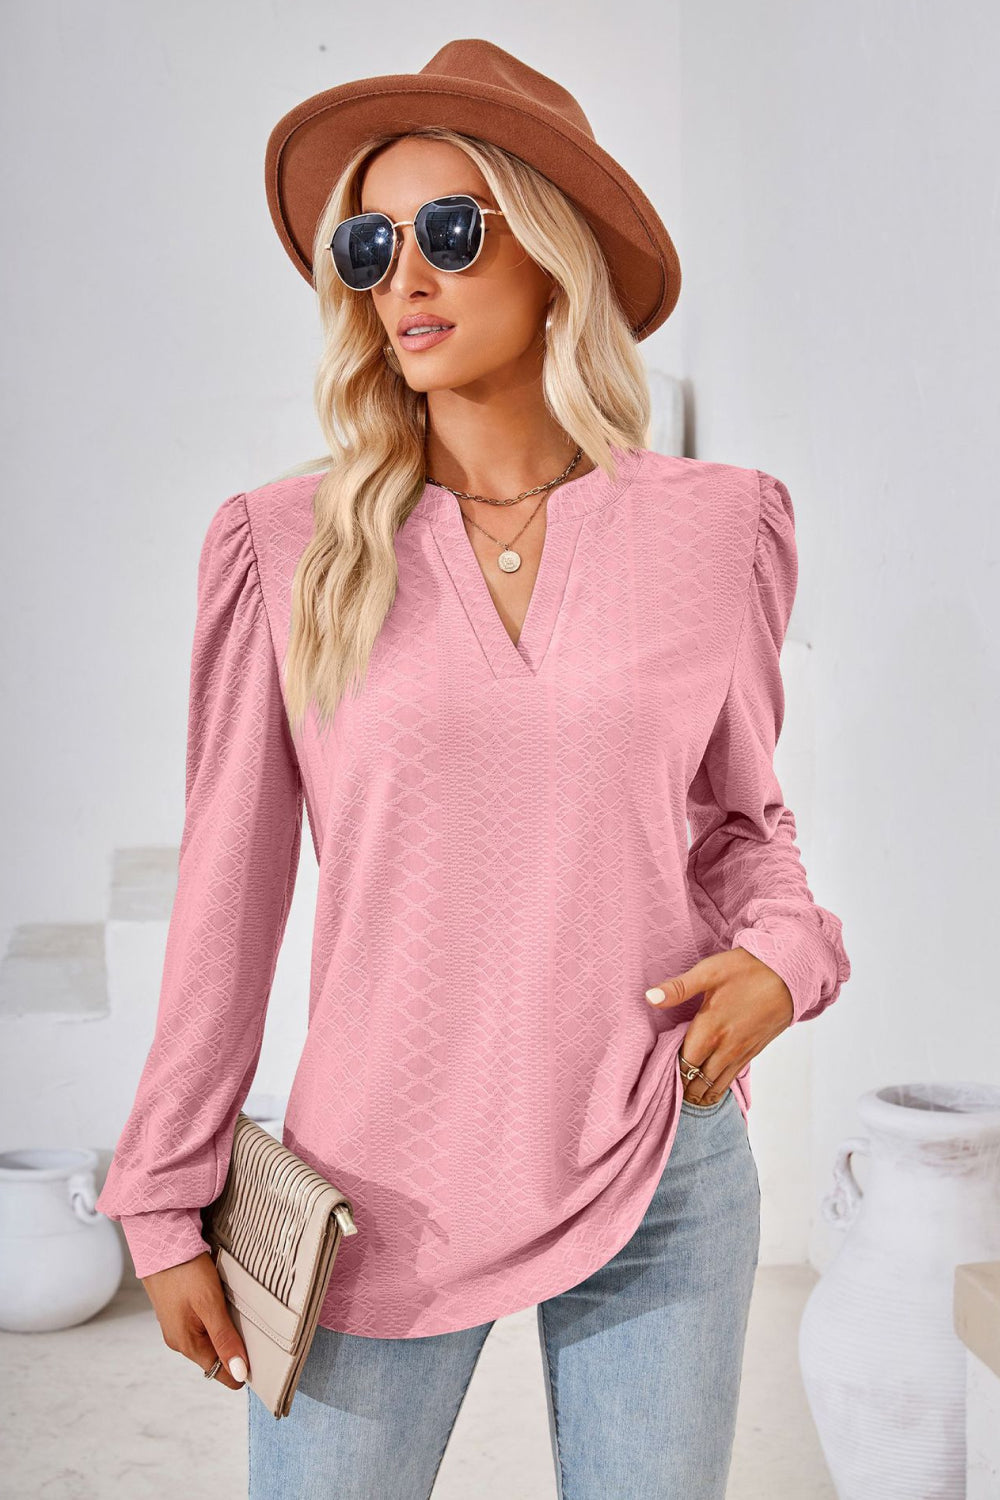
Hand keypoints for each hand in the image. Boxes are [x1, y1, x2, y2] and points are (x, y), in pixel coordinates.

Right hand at [141, 1252, 249, 1391]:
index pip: (220, 1374)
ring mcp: (177, 1326)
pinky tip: (223, 1303)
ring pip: (210, 1340)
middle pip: (216, 1358)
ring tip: (239, 1311)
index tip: (262, 1355)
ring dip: (226, 1331)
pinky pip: (202, 1325)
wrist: (159, 1243)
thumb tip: (239, 1374)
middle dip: (236, 1348)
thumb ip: (224, 1339)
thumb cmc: (185, 1271)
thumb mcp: (210, 1305)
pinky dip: (216, 1319)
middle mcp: (180, 1340)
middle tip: (255, 1327)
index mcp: (187, 1345)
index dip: (242, 1369)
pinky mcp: (178, 1311)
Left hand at [645, 947, 793, 1103]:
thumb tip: (649, 997)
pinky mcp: (755, 1051)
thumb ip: (678, 988)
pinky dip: (719, 1086)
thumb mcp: (709, 972)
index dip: (670, 1073)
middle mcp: (726, 1048)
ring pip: (717, 1085)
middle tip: (669, 1090)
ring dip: (701, 1092)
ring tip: (687, 1097)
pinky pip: (733, 1078)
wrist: (789, 972)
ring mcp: (742, 1052)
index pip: (683, 1065)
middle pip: (698, 1082)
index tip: (659, 1073)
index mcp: (710, 1030)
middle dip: (684, 1088)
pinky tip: (711, 1085)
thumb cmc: (746, 968)